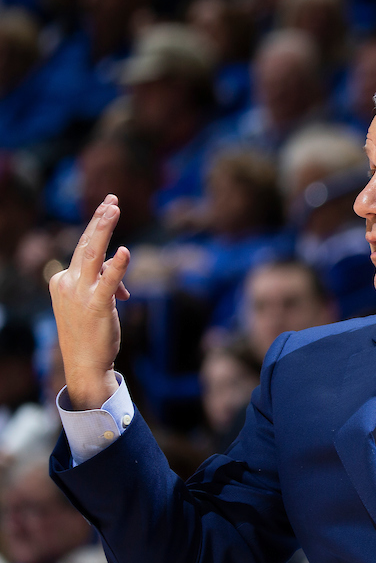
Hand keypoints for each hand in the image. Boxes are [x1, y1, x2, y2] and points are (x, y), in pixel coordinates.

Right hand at [48, 195, 131, 409]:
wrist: (85, 363)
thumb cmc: (90, 332)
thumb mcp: (95, 302)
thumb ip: (106, 286)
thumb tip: (122, 284)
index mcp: (63, 279)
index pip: (86, 251)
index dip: (99, 229)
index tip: (108, 206)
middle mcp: (67, 282)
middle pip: (85, 244)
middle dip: (99, 220)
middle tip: (112, 200)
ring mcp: (80, 293)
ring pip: (91, 254)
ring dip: (103, 229)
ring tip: (113, 209)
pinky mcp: (96, 306)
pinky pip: (107, 282)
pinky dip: (117, 266)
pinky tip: (125, 252)